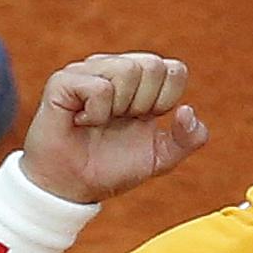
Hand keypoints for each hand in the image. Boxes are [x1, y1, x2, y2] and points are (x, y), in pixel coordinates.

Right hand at [20, 53, 209, 202]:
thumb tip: (187, 110)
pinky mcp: (63, 81)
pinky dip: (96, 113)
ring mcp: (88, 71)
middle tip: (120, 121)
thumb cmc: (113, 168)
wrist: (74, 187)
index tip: (145, 120)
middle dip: (144, 104)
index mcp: (142, 81)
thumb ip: (189, 139)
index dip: (166, 100)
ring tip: (99, 121)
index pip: (174, 69)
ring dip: (119, 107)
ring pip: (127, 70)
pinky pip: (99, 87)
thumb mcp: (162, 157)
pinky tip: (82, 121)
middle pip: (153, 65)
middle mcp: (115, 68)